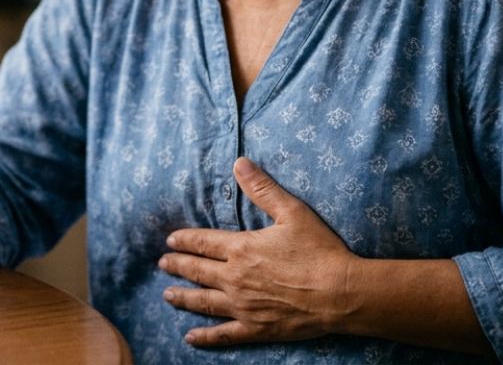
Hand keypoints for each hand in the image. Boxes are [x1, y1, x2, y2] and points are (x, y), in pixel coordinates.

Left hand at [158, 157, 355, 346]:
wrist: (340, 293)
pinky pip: (224, 334)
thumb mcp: (292, 212)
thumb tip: (239, 163)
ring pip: (204, 301)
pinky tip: (191, 338)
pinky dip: (205, 337)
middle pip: (198, 270)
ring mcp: (243, 306)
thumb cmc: (319, 250)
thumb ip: (262, 189)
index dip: (184, 240)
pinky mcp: (256, 328)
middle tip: (162, 263)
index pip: (203, 242)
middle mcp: (235, 278)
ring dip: (183, 297)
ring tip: (167, 294)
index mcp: (241, 248)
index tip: (170, 240)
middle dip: (178, 265)